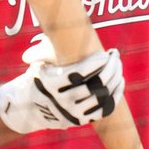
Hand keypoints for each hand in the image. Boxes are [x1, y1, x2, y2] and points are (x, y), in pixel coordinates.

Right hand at [0, 43, 123, 133]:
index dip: (95, 63)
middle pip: (95, 85)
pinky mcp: (80, 121)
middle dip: (110, 69)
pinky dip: (115, 95)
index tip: (104, 53)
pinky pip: (104, 110)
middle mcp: (62, 101)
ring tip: (118, 65)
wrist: (28, 109)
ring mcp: (72, 114)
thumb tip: (52, 27)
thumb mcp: (38, 62)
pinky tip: (119, 81)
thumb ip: (46, 47)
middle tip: (115, 56)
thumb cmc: (38, 78)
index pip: (79, 73)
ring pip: (102, 97)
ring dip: (115, 79)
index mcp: (51, 84)